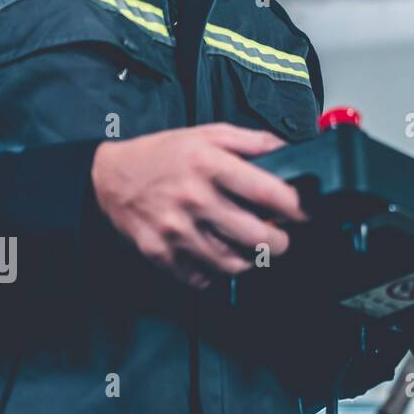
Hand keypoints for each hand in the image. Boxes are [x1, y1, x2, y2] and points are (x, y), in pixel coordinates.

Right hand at [91, 123, 307, 289]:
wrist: (108, 175)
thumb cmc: (164, 155)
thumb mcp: (210, 134)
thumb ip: (254, 142)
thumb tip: (290, 153)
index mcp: (210, 166)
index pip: (269, 194)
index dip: (297, 208)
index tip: (305, 214)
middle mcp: (195, 200)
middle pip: (257, 237)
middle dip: (280, 242)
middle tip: (282, 237)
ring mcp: (176, 230)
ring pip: (233, 264)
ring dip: (251, 261)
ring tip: (252, 249)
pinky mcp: (160, 253)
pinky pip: (201, 279)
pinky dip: (216, 275)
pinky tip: (219, 258)